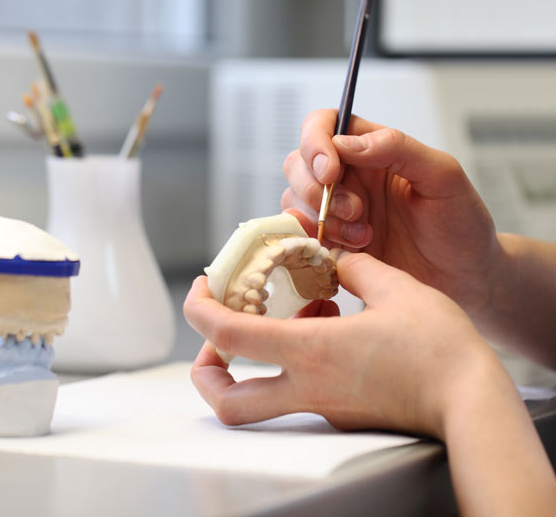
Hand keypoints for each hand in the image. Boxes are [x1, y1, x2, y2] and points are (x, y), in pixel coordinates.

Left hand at [184, 250, 500, 436]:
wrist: (473, 403)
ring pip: (260, 405)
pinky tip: (329, 328)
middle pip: (228, 401)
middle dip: (205, 374)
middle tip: (211, 345)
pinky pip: (300, 393)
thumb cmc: (439, 349)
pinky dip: (295, 363)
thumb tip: (337, 260)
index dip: (201, 310)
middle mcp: (308, 387)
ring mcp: (324, 407)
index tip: (201, 289)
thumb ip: (355, 268)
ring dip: (251, 367)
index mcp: (310, 350)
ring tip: (289, 318)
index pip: (227, 336)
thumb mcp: (395, 288)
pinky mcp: (342, 414)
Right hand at [281, 109, 499, 318]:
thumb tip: (347, 142)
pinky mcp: (331, 243)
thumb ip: (398, 148)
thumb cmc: (461, 224)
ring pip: (295, 200)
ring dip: (323, 219)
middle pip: (298, 163)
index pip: (324, 125)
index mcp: (373, 149)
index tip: (330, 171)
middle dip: (315, 188)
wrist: (465, 278)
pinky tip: (352, 251)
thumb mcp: (443, 176)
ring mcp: (336, 211)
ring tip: (364, 237)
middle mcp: (349, 176)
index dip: (316, 143)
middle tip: (356, 211)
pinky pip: (301, 235)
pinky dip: (316, 242)